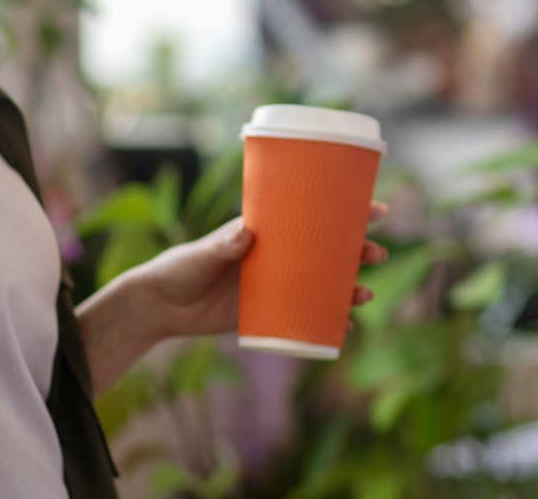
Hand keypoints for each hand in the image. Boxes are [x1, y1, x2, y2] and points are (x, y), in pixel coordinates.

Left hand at [129, 201, 391, 340]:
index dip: (347, 211)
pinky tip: (348, 327)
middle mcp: (279, 255)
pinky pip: (308, 314)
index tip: (374, 209)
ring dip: (350, 286)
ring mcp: (277, 283)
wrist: (161, 307)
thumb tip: (246, 233)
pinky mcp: (269, 311)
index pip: (314, 215)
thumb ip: (222, 244)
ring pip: (325, 282)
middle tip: (377, 254)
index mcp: (269, 231)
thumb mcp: (202, 254)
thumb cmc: (180, 268)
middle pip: (329, 249)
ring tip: (366, 295)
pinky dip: (329, 320)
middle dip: (358, 250)